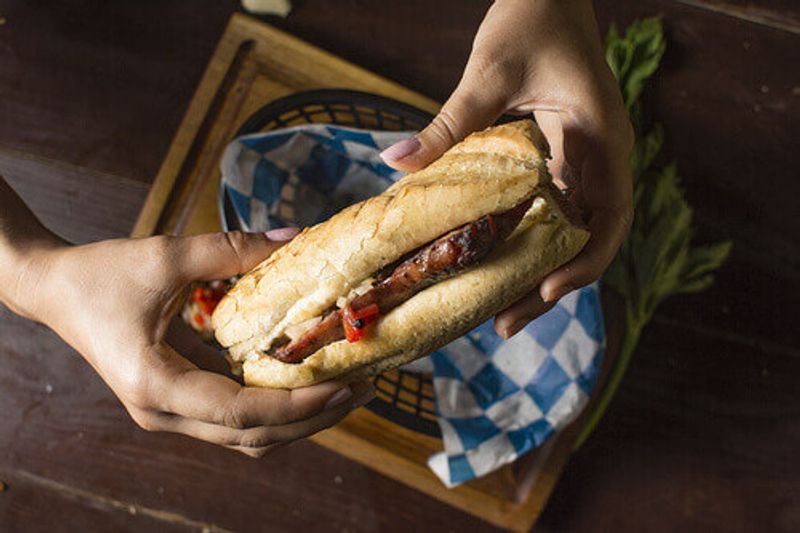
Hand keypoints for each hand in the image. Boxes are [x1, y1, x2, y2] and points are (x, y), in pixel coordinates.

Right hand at [12, 227, 373, 456]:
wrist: (55, 289)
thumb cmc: (102, 273)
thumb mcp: (167, 255)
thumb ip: (231, 249)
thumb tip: (294, 237)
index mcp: (156, 386)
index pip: (241, 413)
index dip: (298, 405)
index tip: (344, 386)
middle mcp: (164, 413)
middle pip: (253, 436)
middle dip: (312, 418)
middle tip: (363, 390)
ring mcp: (170, 413)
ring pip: (247, 435)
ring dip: (298, 418)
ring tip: (346, 390)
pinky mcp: (179, 401)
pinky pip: (236, 417)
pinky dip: (275, 407)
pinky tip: (307, 381)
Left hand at [380, 0, 632, 337]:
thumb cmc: (531, 20)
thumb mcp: (489, 72)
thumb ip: (449, 121)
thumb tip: (395, 162)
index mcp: (602, 137)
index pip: (610, 215)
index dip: (585, 260)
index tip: (547, 290)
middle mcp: (604, 158)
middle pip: (591, 239)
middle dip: (554, 285)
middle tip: (505, 325)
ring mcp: (588, 162)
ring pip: (575, 233)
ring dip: (543, 272)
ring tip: (502, 314)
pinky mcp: (566, 160)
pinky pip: (558, 213)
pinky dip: (534, 244)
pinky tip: (502, 266)